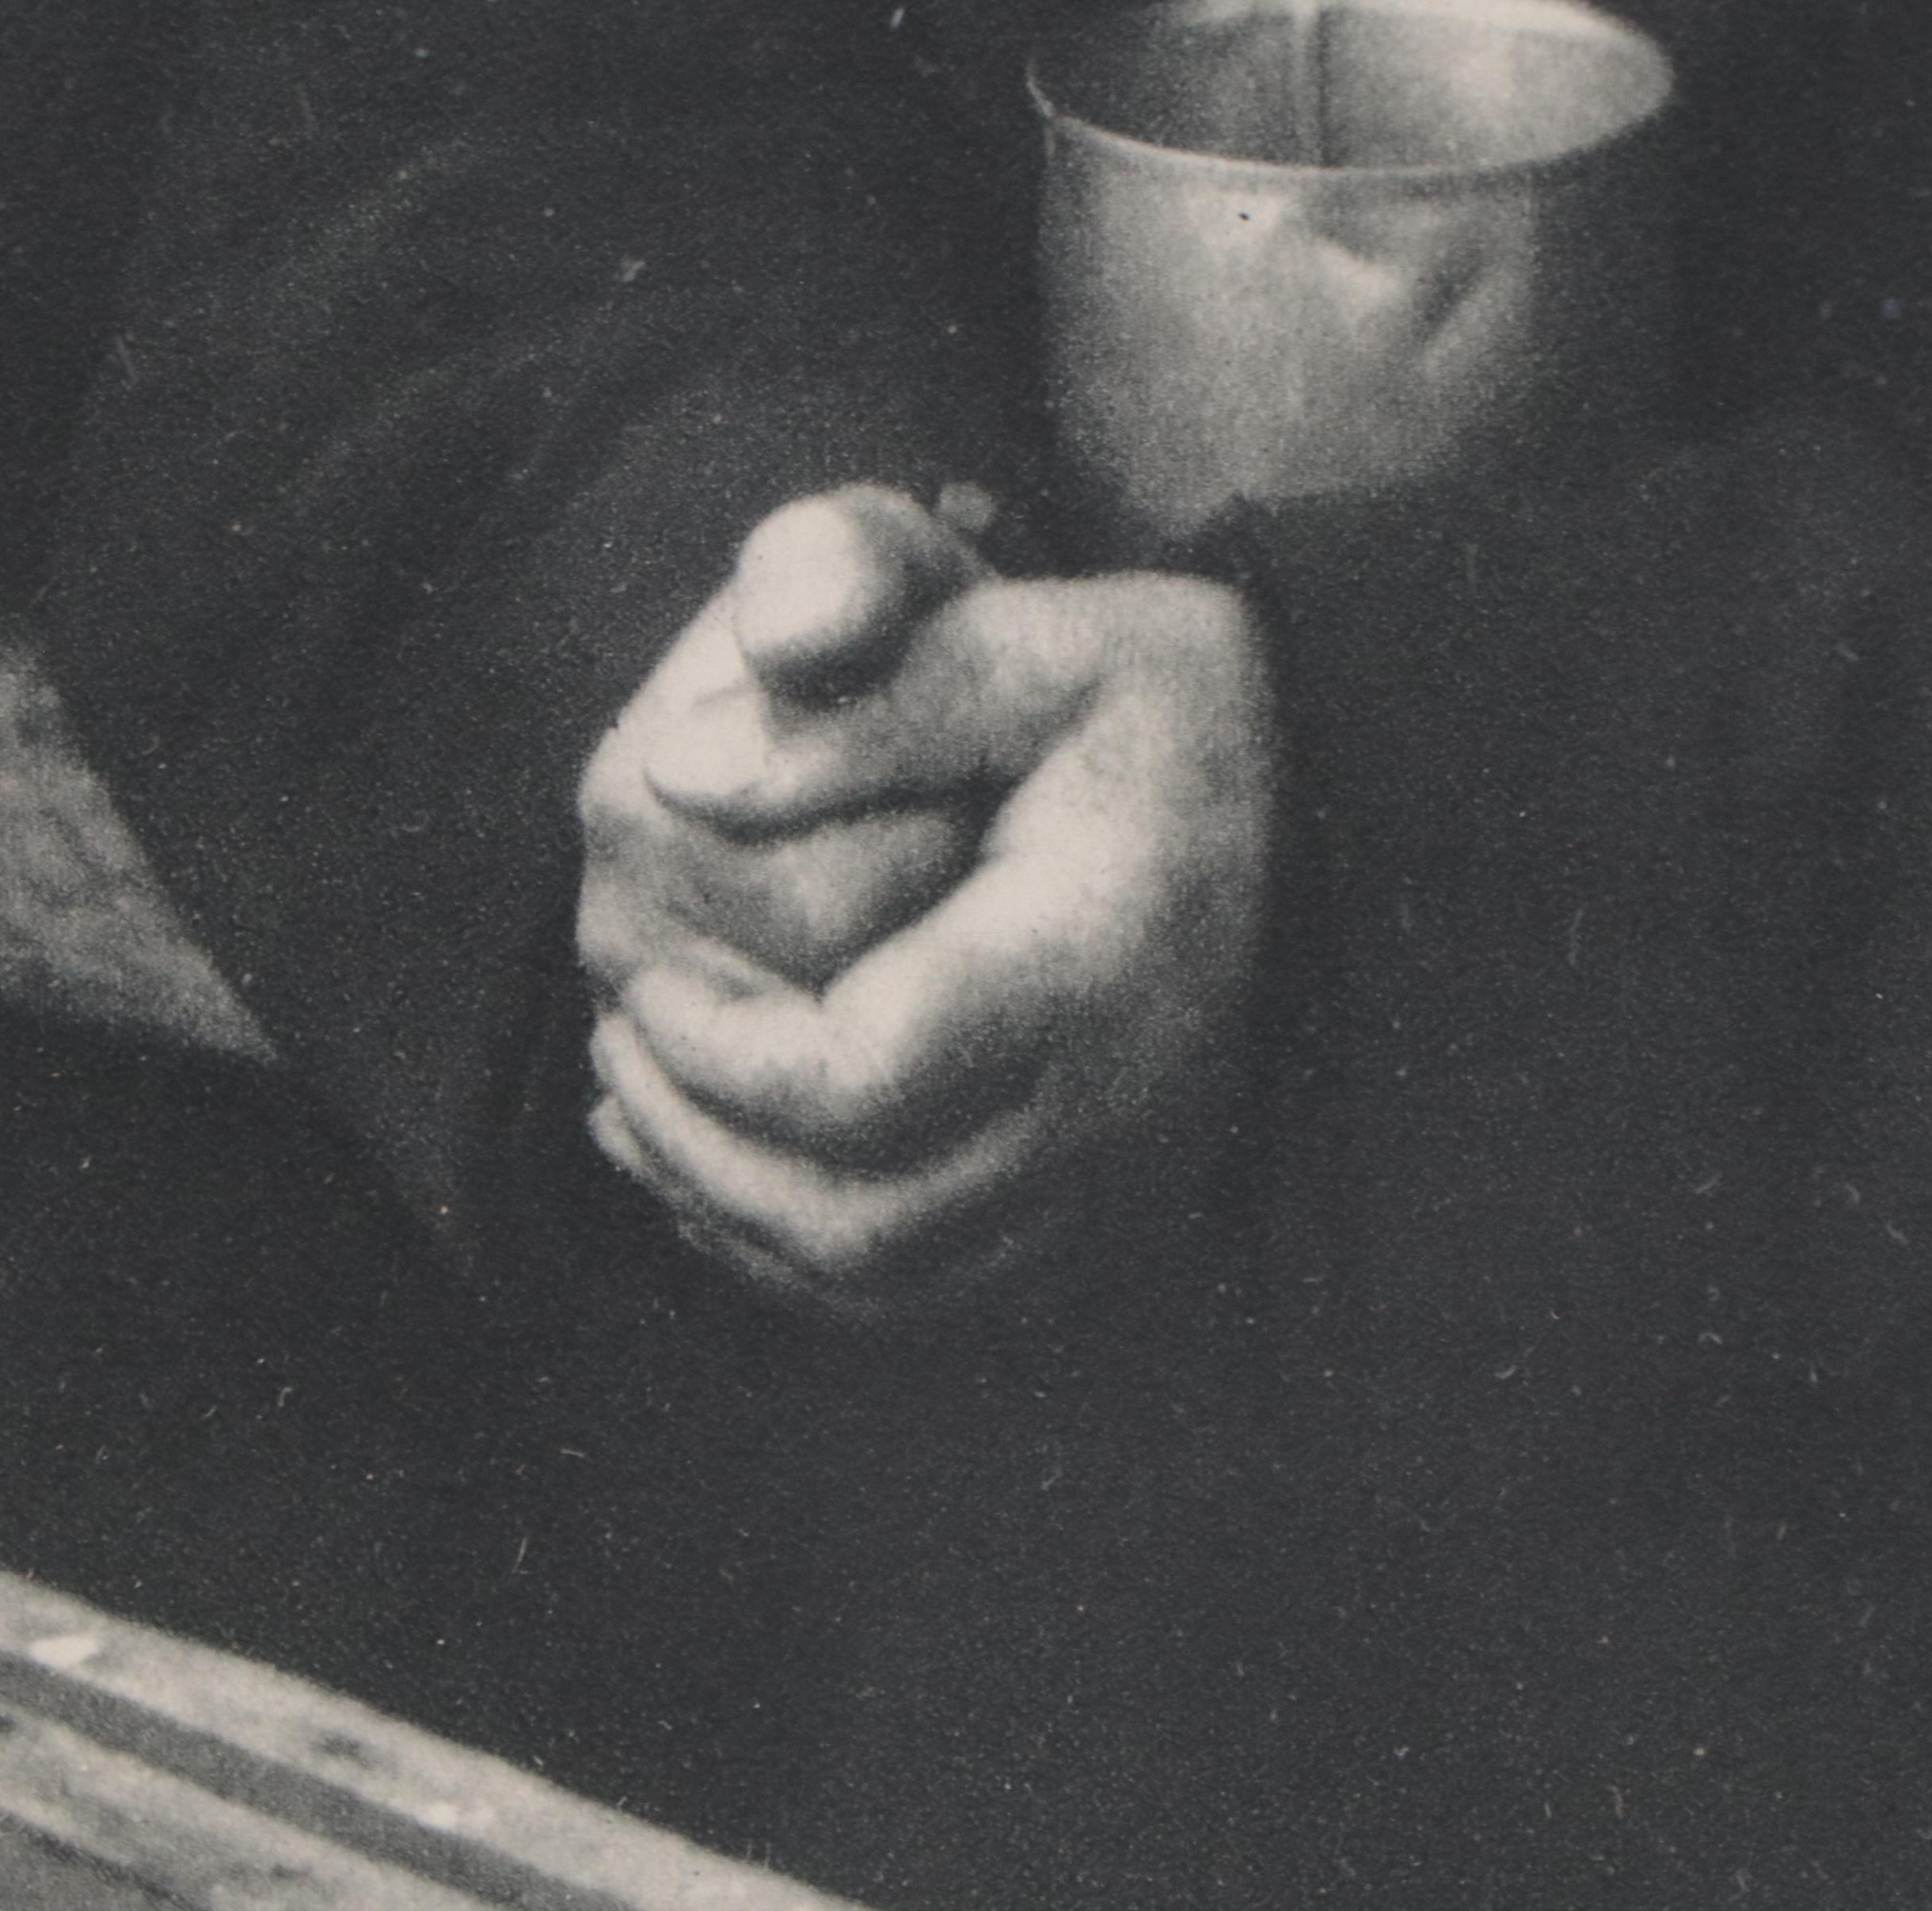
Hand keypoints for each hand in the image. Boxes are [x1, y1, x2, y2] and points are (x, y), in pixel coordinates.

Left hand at [577, 491, 1273, 1313]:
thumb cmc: (1154, 705)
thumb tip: (675, 775)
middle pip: (856, 1216)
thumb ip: (863, 697)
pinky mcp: (1108, 1207)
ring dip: (735, 1212)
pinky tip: (734, 1175)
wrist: (1312, 789)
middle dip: (698, 1144)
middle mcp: (1116, 1108)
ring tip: (643, 1108)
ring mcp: (1119, 1180)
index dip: (715, 1055)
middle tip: (619, 1040)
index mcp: (1090, 969)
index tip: (640, 978)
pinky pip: (931, 1291)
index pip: (860, 1084)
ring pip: (884, 1279)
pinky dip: (807, 1253)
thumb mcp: (1031, 641)